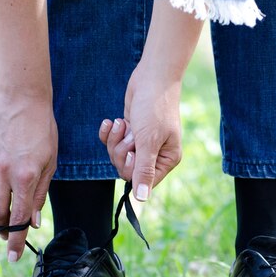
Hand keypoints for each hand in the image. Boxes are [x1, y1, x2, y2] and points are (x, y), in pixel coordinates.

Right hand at [0, 93, 57, 261]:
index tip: (12, 258)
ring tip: (0, 187)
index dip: (16, 241)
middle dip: (2, 226)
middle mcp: (3, 172)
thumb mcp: (50, 164)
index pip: (18, 219)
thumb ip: (39, 194)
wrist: (23, 99)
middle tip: (7, 226)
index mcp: (27, 177)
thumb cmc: (42, 132)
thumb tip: (31, 222)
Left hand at [99, 64, 181, 200]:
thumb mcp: (148, 141)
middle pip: (127, 170)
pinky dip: (109, 133)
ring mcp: (141, 142)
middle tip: (129, 135)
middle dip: (121, 152)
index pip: (143, 181)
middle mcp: (155, 154)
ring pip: (117, 156)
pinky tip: (111, 121)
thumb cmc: (155, 107)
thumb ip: (144, 170)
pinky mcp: (129, 131)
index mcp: (166, 159)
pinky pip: (111, 142)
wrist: (151, 77)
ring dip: (115, 140)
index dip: (132, 169)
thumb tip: (142, 199)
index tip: (133, 153)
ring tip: (122, 124)